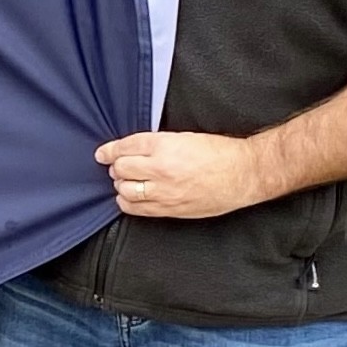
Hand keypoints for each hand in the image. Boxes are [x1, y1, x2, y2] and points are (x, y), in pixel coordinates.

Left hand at [96, 130, 274, 219]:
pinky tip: (132, 198)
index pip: (124, 148)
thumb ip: (155, 144)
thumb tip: (130, 150)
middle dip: (117, 168)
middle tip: (121, 167)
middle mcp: (161, 169)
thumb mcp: (183, 138)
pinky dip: (128, 203)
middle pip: (120, 169)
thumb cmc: (219, 152)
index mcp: (164, 146)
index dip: (109, 151)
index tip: (102, 154)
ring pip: (125, 190)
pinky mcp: (171, 209)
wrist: (244, 174)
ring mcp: (165, 191)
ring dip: (122, 185)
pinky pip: (137, 209)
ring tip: (128, 182)